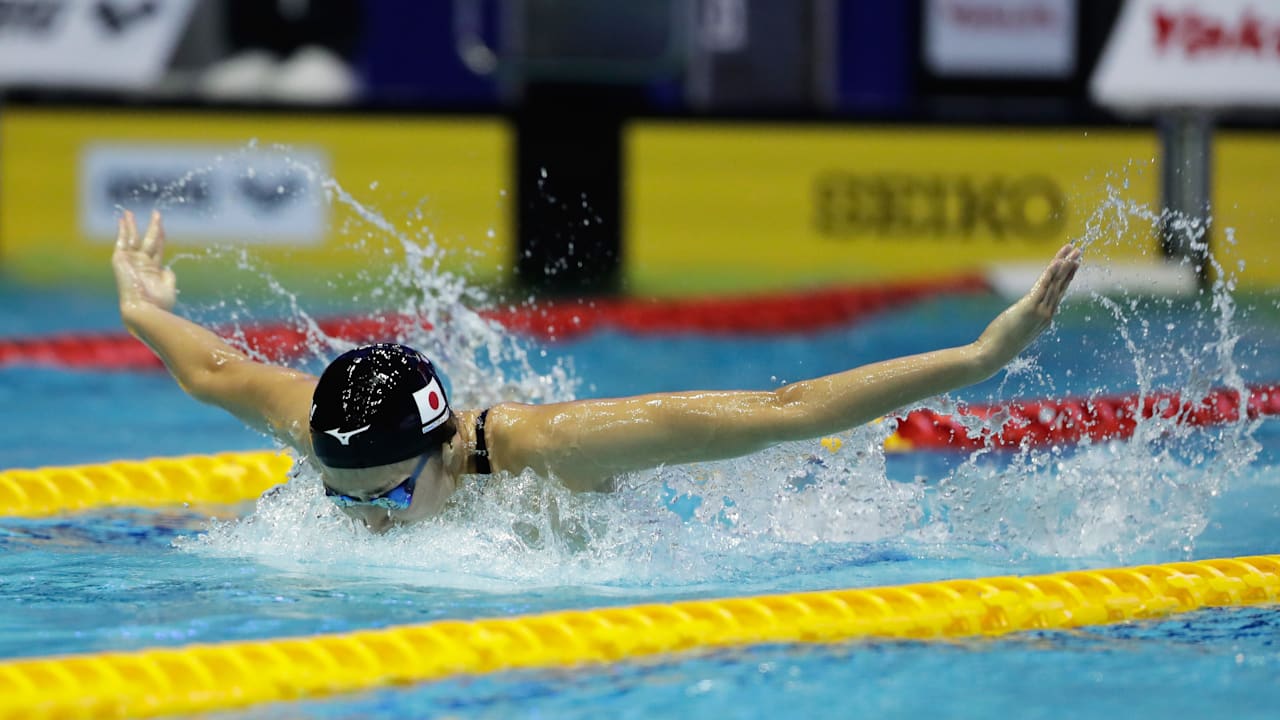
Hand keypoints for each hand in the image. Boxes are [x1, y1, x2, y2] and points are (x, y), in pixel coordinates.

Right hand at [112, 210, 175, 311]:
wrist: (143, 309)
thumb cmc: (158, 304)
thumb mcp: (169, 289)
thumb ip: (168, 277)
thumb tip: (168, 269)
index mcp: (152, 272)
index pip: (157, 250)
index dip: (160, 237)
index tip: (162, 227)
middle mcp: (141, 265)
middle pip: (147, 241)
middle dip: (152, 227)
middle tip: (156, 213)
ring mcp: (131, 262)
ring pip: (133, 239)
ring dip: (132, 225)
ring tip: (129, 212)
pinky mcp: (121, 260)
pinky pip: (122, 242)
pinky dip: (121, 231)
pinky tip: (122, 220)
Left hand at [979, 243, 1081, 362]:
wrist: (993, 354)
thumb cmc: (999, 345)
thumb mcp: (1016, 330)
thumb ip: (1023, 320)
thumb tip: (1020, 314)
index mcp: (1045, 318)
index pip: (1058, 293)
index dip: (1066, 277)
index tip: (1073, 263)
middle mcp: (1047, 314)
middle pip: (1061, 286)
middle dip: (1070, 267)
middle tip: (1079, 251)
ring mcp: (1040, 312)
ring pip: (1055, 284)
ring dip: (1064, 265)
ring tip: (1073, 250)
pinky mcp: (1030, 308)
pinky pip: (1043, 286)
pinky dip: (1051, 273)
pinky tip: (1058, 261)